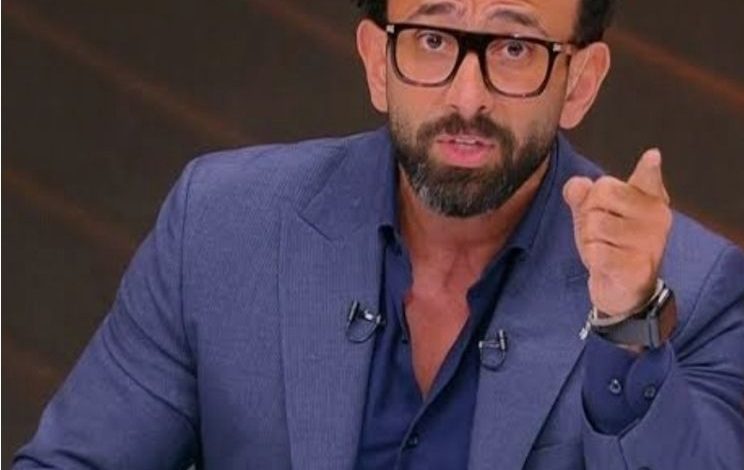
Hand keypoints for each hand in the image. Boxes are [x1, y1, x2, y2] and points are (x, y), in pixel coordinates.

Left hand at [563, 149, 671, 316]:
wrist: (623, 292)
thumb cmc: (610, 245)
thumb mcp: (593, 215)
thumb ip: (582, 195)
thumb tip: (576, 184)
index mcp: (650, 200)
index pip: (647, 177)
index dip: (647, 169)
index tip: (651, 157)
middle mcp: (656, 218)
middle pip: (600, 194)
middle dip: (588, 213)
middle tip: (600, 233)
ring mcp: (650, 243)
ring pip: (594, 224)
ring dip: (588, 239)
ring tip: (604, 248)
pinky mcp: (638, 268)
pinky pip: (596, 251)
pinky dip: (592, 258)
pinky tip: (606, 264)